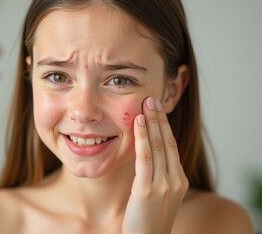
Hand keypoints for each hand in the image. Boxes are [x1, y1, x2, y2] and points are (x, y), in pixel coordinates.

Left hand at [123, 97, 188, 233]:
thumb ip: (158, 175)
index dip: (164, 126)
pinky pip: (145, 159)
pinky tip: (138, 123)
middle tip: (152, 99)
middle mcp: (175, 180)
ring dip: (151, 123)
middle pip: (167, 142)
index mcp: (179, 180)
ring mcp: (164, 185)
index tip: (157, 109)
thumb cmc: (149, 218)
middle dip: (159, 119)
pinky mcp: (149, 190)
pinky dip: (142, 138)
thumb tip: (148, 154)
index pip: (172, 147)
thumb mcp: (160, 194)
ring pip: (158, 147)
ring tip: (146, 104)